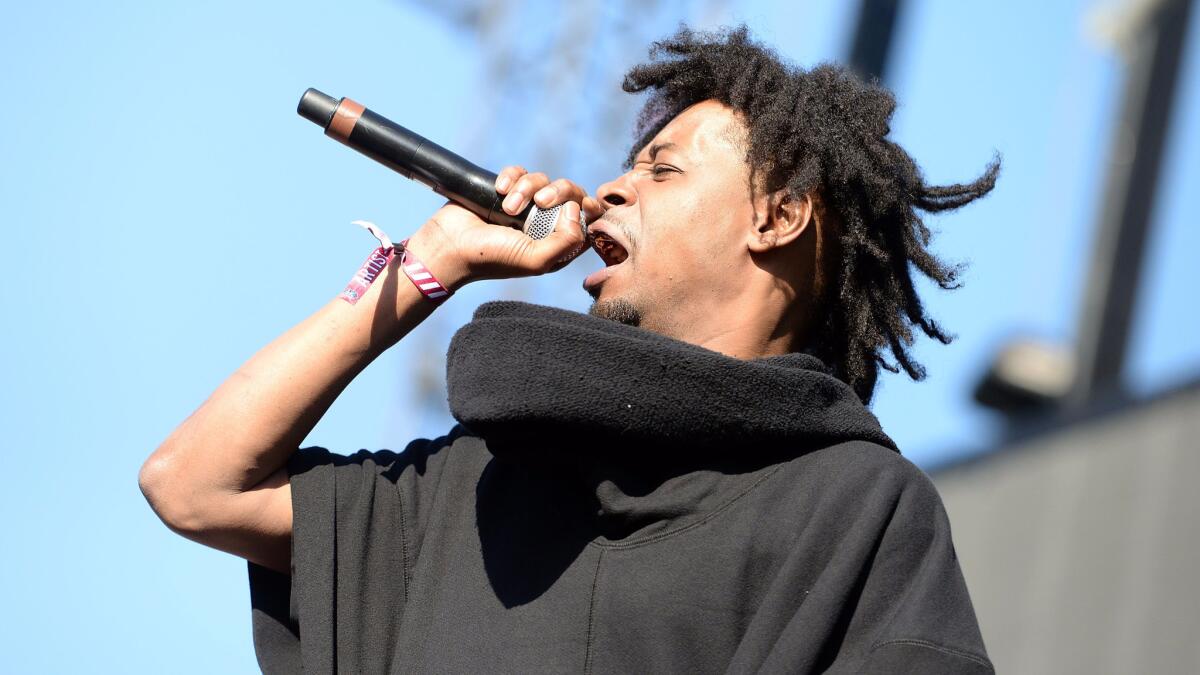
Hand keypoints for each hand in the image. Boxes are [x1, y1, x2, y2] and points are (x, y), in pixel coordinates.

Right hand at [404, 166, 604, 289]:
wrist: (450, 245)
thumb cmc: (492, 259)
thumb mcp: (537, 260)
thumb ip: (567, 240)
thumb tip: (576, 207)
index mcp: (558, 243)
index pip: (588, 219)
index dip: (590, 207)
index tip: (580, 206)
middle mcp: (544, 223)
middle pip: (571, 192)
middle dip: (561, 191)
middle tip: (542, 202)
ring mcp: (525, 206)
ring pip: (543, 180)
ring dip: (527, 187)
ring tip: (507, 207)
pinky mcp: (505, 190)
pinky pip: (519, 172)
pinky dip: (511, 177)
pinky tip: (498, 191)